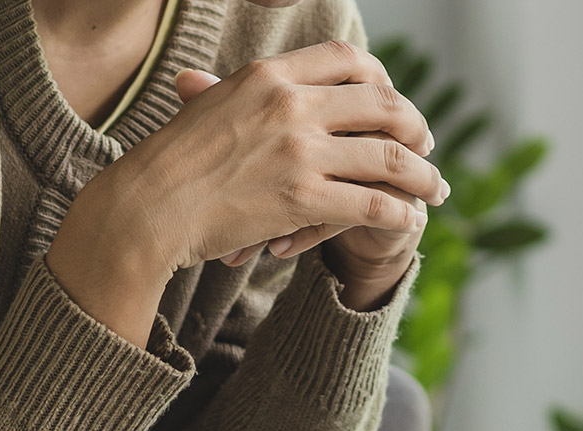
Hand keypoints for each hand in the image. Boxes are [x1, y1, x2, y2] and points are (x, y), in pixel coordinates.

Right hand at [48, 40, 446, 344]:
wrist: (146, 208)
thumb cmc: (169, 164)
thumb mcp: (204, 107)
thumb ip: (230, 92)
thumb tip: (219, 82)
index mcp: (269, 75)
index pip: (349, 60)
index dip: (383, 79)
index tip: (393, 103)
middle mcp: (290, 105)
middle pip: (382, 104)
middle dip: (415, 127)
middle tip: (427, 147)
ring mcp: (299, 152)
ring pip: (388, 157)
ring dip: (422, 176)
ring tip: (435, 189)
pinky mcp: (303, 198)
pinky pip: (373, 203)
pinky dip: (400, 212)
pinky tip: (410, 219)